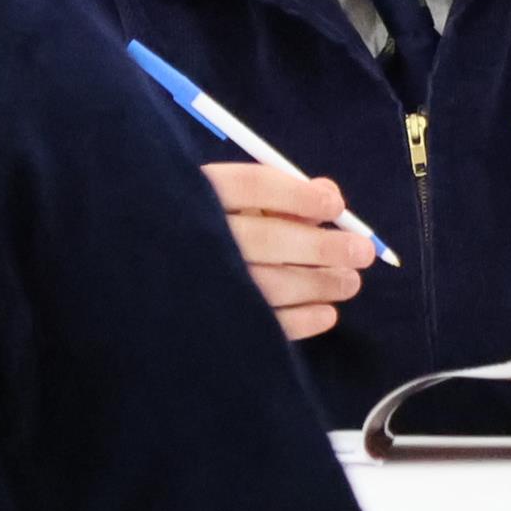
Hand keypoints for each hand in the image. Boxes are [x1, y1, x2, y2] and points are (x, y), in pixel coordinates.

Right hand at [201, 162, 373, 341]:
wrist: (147, 278)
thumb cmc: (201, 225)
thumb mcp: (231, 197)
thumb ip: (280, 192)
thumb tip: (330, 196)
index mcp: (197, 192)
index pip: (253, 186)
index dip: (300, 196)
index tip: (336, 207)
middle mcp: (196, 237)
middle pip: (267, 239)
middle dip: (322, 247)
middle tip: (362, 252)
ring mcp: (201, 284)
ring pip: (269, 285)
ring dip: (319, 284)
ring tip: (351, 282)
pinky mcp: (209, 324)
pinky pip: (261, 324)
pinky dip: (300, 321)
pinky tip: (326, 314)